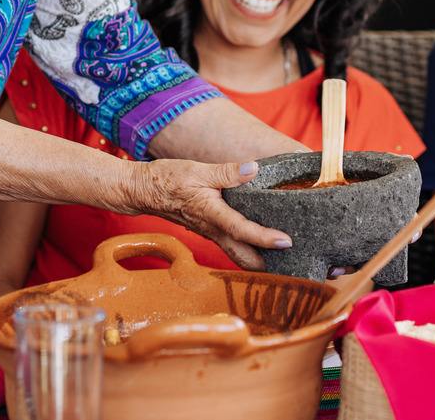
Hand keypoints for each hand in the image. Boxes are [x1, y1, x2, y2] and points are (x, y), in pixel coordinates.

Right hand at [118, 159, 291, 269]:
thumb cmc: (167, 179)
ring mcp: (209, 232)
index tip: (286, 242)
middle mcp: (212, 229)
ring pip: (236, 254)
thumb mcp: (198, 170)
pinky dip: (247, 248)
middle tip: (292, 262)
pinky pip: (230, 245)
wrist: (142, 191)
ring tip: (283, 256)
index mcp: (211, 214)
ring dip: (258, 259)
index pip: (242, 231)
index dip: (265, 238)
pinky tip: (259, 241)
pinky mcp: (207, 229)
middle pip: (242, 257)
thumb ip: (227, 172)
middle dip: (267, 264)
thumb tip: (253, 169)